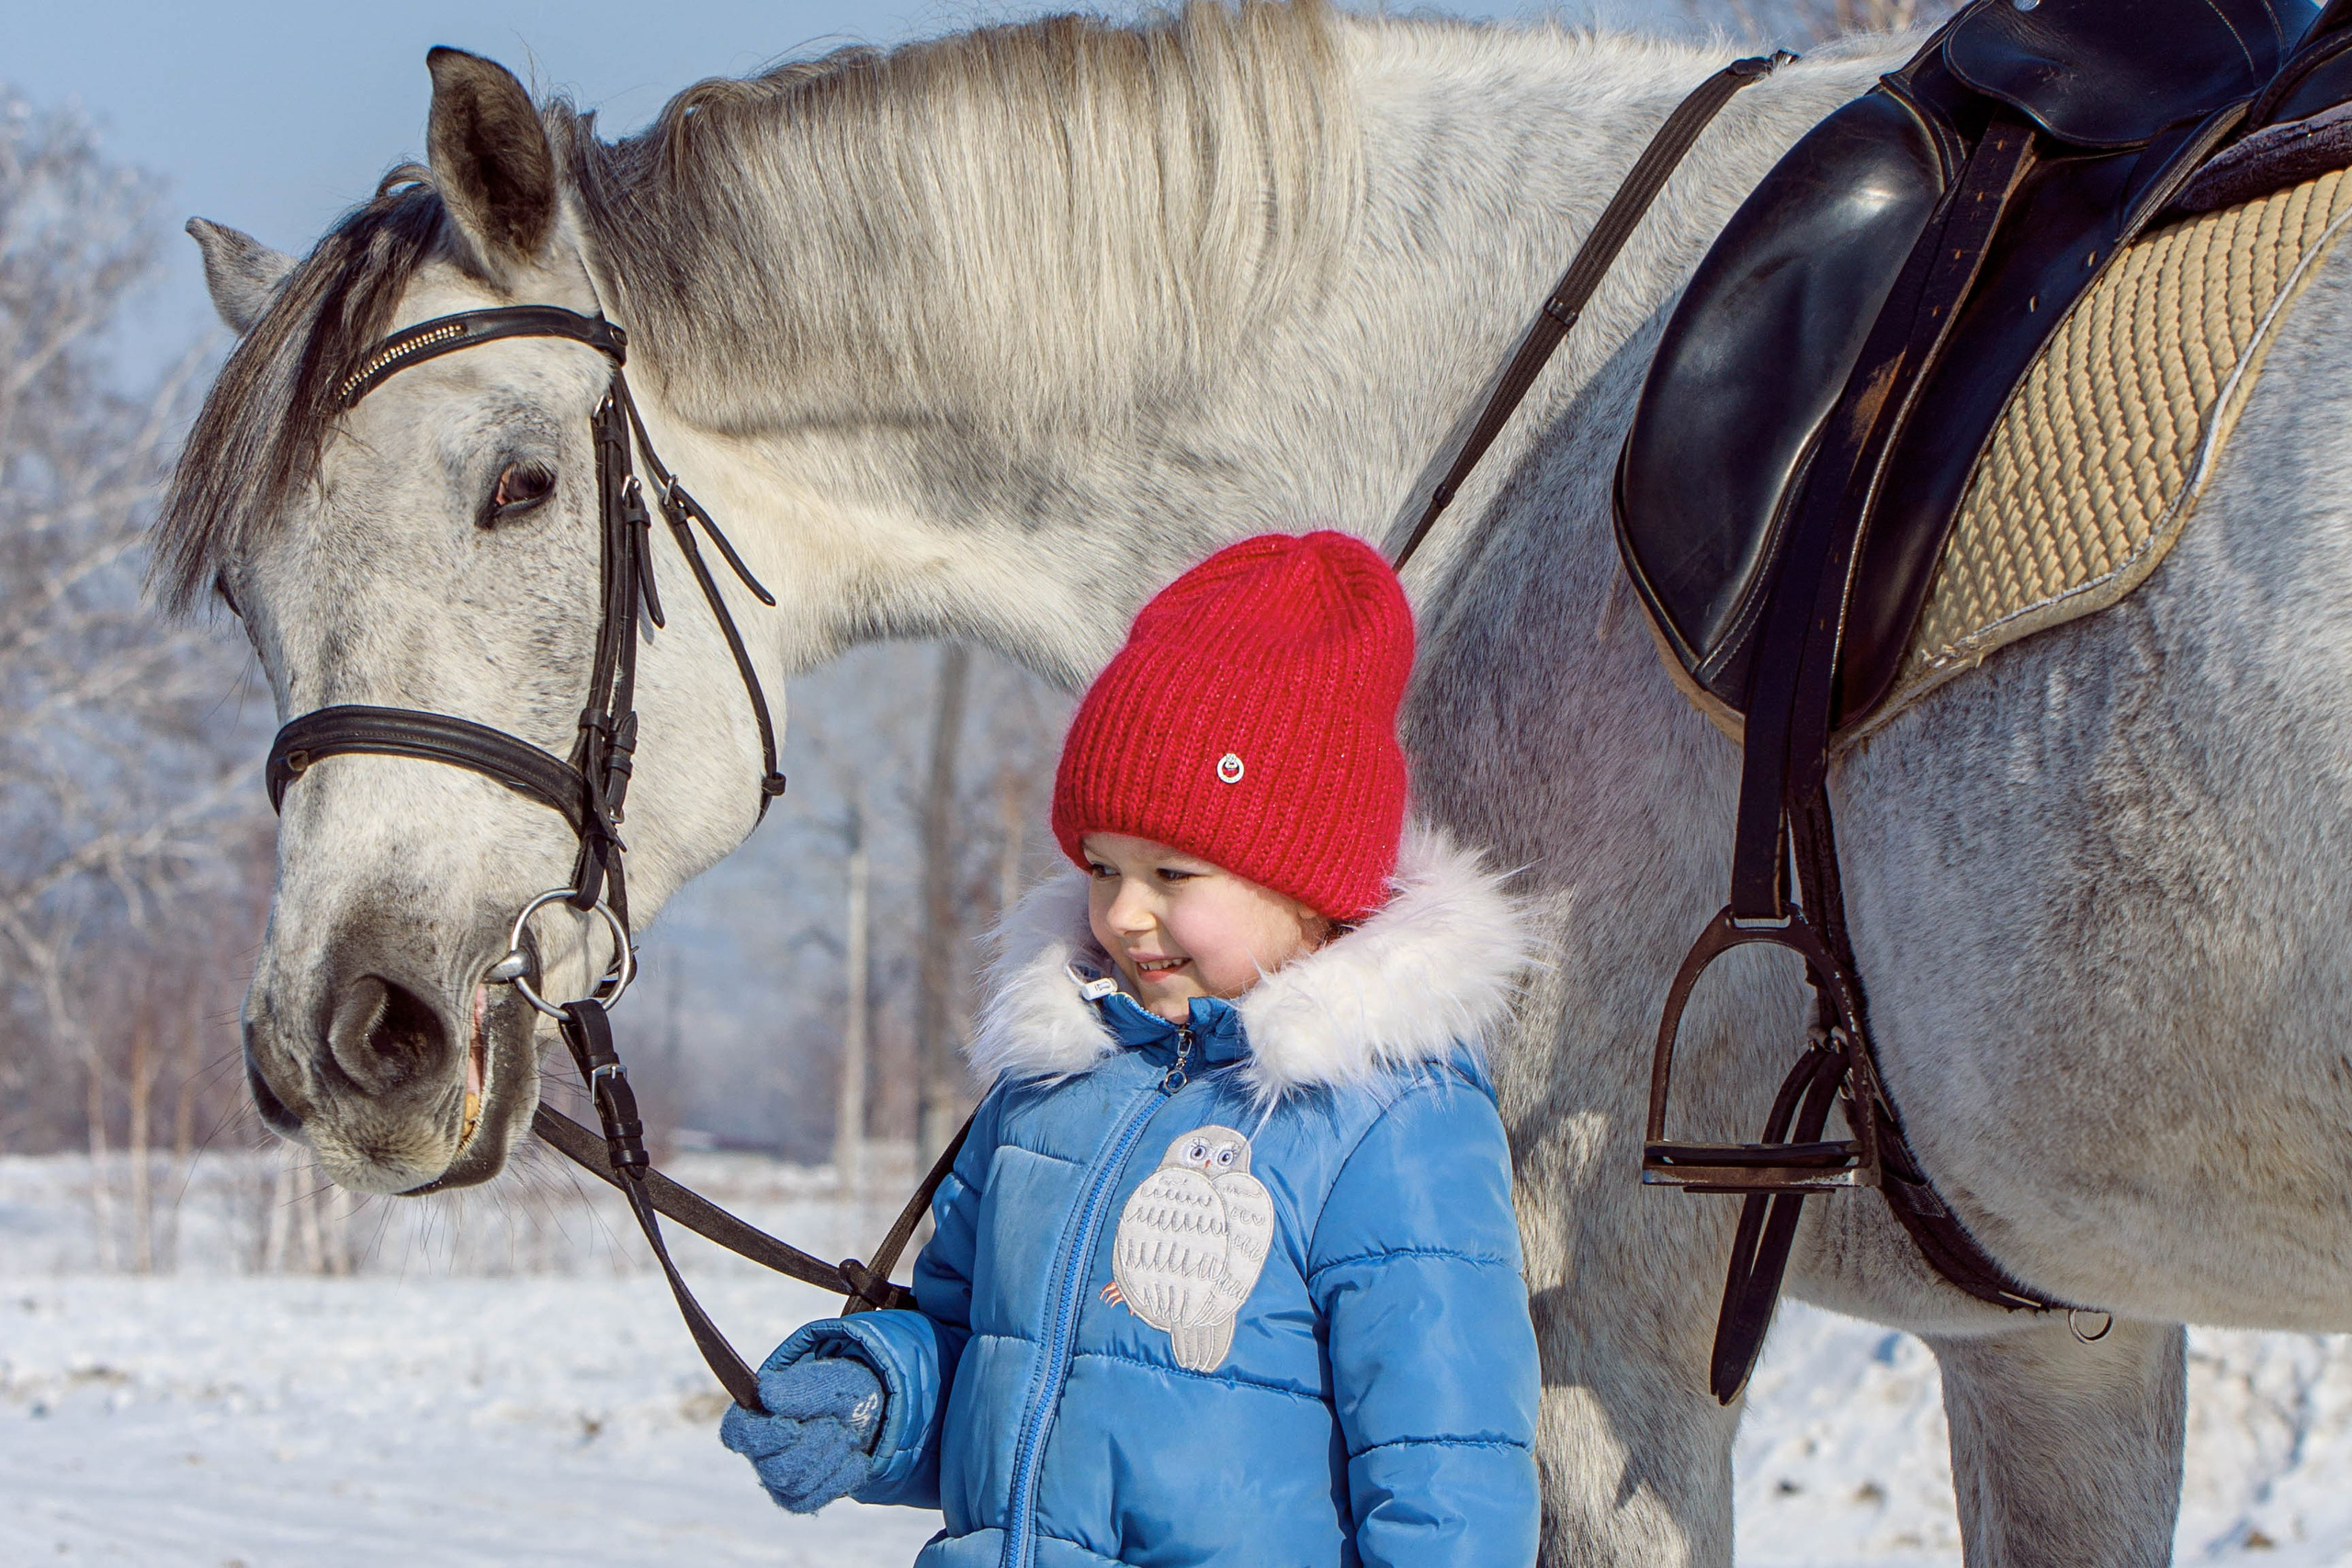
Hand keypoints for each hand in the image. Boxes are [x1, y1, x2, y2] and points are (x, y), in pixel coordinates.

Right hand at [719, 1355, 887, 1513]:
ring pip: (798, 1484)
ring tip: (845, 1434)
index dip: (763, 1435)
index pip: (737, 1432)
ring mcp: (776, 1478)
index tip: (791, 1426)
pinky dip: (841, 1476)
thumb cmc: (835, 1392)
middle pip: (775, 1467)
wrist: (863, 1413)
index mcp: (755, 1414)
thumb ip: (797, 1388)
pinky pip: (813, 1499)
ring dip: (831, 1457)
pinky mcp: (797, 1498)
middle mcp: (759, 1451)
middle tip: (833, 1421)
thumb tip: (766, 1393)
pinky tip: (854, 1457)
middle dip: (814, 1443)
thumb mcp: (825, 1381)